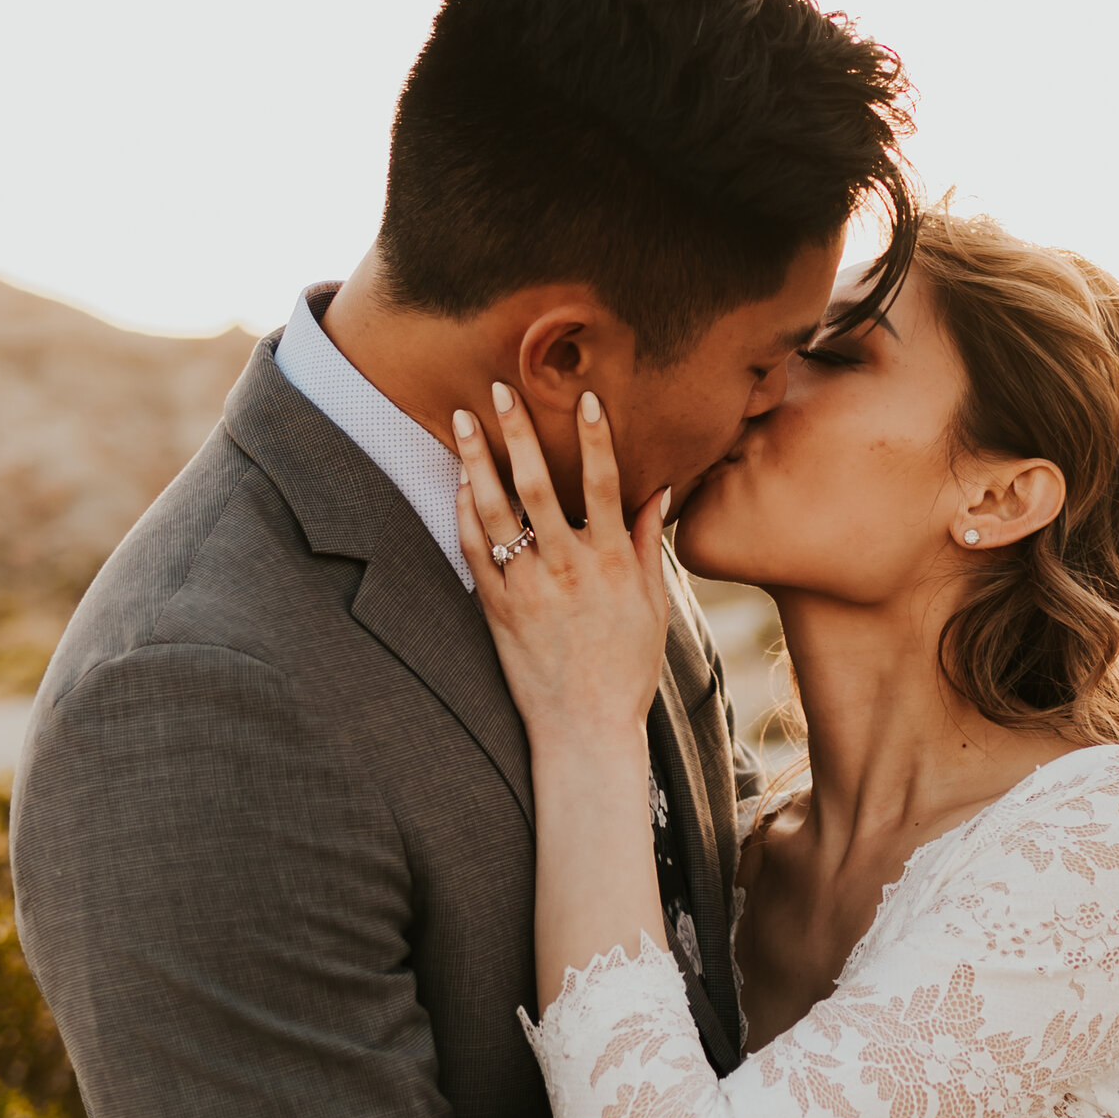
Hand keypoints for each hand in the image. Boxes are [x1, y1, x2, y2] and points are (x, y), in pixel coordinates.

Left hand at [455, 383, 670, 748]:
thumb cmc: (626, 668)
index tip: (586, 398)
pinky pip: (473, 548)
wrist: (584, 728)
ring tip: (462, 419)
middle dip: (517, 432)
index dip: (596, 438)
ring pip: (495, 510)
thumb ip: (649, 544)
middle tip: (498, 389)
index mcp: (612, 563)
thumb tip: (658, 491)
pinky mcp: (495, 606)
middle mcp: (568, 568)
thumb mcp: (653, 605)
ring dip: (477, 459)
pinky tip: (460, 481)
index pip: (605, 484)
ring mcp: (527, 586)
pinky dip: (464, 511)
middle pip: (538, 484)